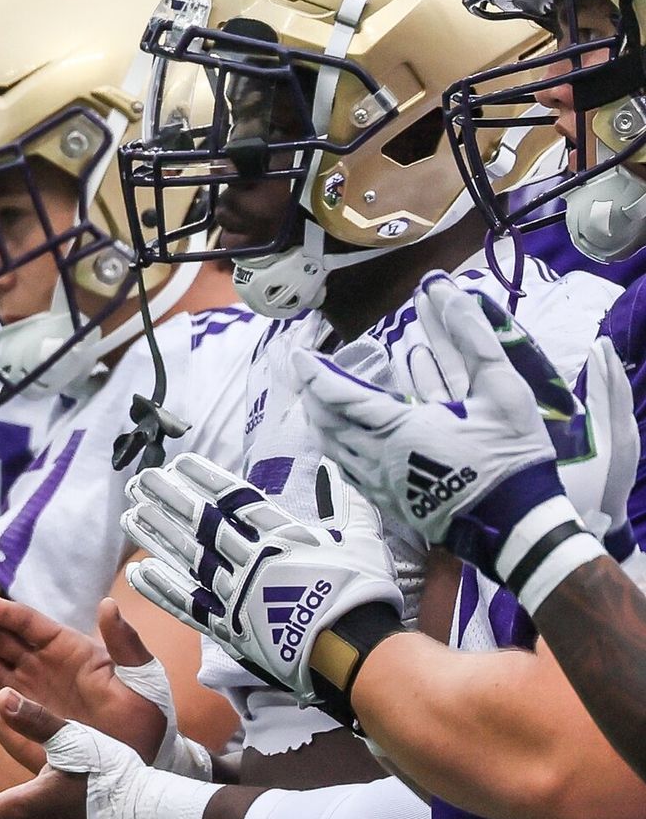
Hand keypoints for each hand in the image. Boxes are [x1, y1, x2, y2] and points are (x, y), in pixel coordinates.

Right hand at [0, 595, 169, 770]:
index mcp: (70, 651)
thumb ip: (125, 646)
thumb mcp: (143, 681)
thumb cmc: (145, 723)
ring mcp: (25, 695)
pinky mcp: (14, 725)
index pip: (29, 624)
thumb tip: (109, 606)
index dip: (2, 613)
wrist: (138, 770)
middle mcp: (41, 667)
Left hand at [122, 455, 401, 712]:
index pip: (233, 499)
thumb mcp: (361, 539)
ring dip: (157, 535)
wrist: (353, 652)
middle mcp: (250, 560)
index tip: (178, 463)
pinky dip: (161, 589)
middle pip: (201, 523)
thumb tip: (329, 468)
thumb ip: (343, 502)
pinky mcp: (228, 628)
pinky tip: (137, 573)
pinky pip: (186, 606)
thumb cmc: (361, 594)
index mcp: (281, 536)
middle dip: (169, 499)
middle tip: (140, 480)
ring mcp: (235, 594)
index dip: (203, 479)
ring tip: (130, 515)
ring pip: (187, 558)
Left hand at [293, 274, 622, 607]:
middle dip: (315, 396)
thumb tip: (447, 293)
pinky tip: (355, 434)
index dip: (317, 373)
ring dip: (326, 421)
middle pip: (328, 423)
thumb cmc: (511, 455)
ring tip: (325, 400)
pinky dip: (344, 444)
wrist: (517, 525)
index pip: (339, 396)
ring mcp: (381, 484)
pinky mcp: (391, 502)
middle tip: (310, 374)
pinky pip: (352, 468)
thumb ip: (472, 338)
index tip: (300, 354)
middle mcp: (377, 459)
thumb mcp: (501, 389)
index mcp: (397, 431)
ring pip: (335, 448)